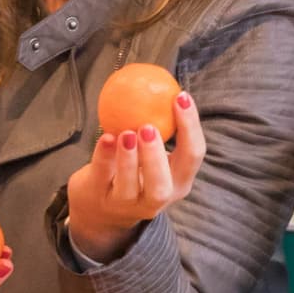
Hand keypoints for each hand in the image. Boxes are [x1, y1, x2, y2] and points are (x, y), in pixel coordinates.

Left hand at [65, 94, 202, 257]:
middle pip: (162, 186)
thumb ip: (162, 129)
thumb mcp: (154, 156)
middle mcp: (156, 199)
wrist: (100, 208)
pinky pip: (103, 176)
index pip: (193, 156)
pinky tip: (105, 138)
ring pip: (130, 186)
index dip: (191, 127)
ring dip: (129, 158)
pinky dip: (104, 157)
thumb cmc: (135, 171)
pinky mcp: (100, 199)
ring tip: (126, 133)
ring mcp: (126, 204)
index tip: (181, 97)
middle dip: (156, 157)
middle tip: (149, 127)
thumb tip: (164, 84)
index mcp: (178, 182)